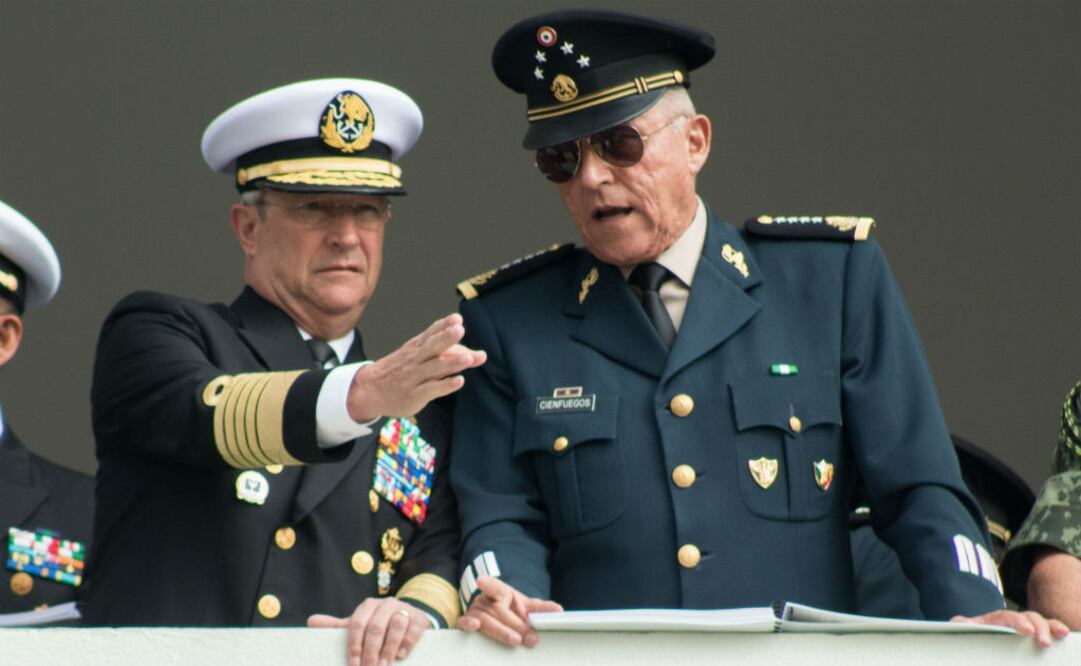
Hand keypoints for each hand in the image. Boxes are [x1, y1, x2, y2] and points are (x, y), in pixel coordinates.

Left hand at [308, 597, 430, 665]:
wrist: (408, 617)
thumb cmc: (379, 625)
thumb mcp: (359, 625)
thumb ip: (337, 626)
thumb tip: (311, 621)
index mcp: (368, 606)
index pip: (357, 624)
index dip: (354, 645)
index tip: (353, 664)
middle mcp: (386, 604)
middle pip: (376, 627)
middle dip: (371, 652)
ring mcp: (404, 609)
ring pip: (396, 626)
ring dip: (388, 649)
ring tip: (384, 665)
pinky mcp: (419, 617)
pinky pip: (413, 629)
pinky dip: (406, 643)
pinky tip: (400, 655)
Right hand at [347, 313, 485, 421]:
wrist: (369, 390)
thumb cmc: (402, 371)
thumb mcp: (421, 357)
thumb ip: (451, 354)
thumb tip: (481, 355)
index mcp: (417, 347)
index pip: (431, 333)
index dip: (443, 325)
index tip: (457, 319)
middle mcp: (416, 360)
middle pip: (431, 346)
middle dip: (446, 337)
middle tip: (459, 329)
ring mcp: (414, 377)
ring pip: (433, 368)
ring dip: (451, 362)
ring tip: (467, 358)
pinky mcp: (414, 395)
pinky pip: (431, 389)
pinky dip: (445, 385)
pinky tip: (459, 381)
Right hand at [456, 576, 562, 646]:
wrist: (492, 617)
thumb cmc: (509, 611)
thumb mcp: (524, 607)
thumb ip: (540, 609)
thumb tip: (560, 611)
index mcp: (500, 592)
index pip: (496, 587)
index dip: (489, 584)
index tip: (481, 581)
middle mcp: (485, 600)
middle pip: (499, 611)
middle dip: (516, 625)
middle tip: (531, 638)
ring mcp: (474, 611)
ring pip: (486, 620)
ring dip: (501, 631)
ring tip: (515, 640)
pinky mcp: (466, 623)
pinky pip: (464, 623)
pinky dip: (468, 625)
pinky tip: (475, 626)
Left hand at [951, 609, 1069, 647]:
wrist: (968, 636)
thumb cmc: (967, 634)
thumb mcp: (961, 629)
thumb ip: (961, 625)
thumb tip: (958, 622)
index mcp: (991, 619)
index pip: (1006, 617)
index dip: (1017, 622)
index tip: (1027, 631)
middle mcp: (1009, 621)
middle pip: (1027, 617)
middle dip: (1038, 627)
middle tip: (1044, 642)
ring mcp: (1021, 627)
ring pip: (1039, 622)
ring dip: (1050, 626)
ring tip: (1062, 633)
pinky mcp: (1029, 637)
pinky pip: (1044, 632)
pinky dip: (1055, 631)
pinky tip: (1064, 635)